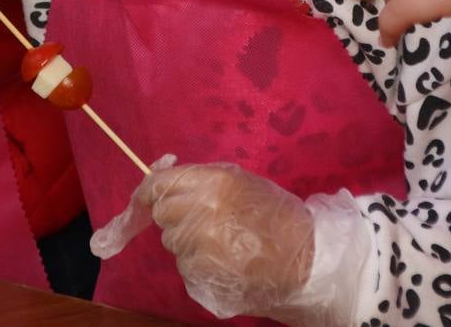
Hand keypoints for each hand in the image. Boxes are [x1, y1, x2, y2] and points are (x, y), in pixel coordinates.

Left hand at [93, 158, 314, 320]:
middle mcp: (201, 214)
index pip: (160, 185)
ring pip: (171, 240)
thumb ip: (202, 179)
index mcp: (214, 184)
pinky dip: (196, 261)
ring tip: (218, 240)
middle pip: (162, 213)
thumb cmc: (275, 215)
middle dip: (174, 214)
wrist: (305, 260)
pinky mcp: (200, 275)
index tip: (146, 195)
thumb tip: (164, 176)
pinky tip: (221, 259)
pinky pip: (184, 263)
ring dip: (185, 239)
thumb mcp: (242, 182)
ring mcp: (199, 248)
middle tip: (199, 218)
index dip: (149, 190)